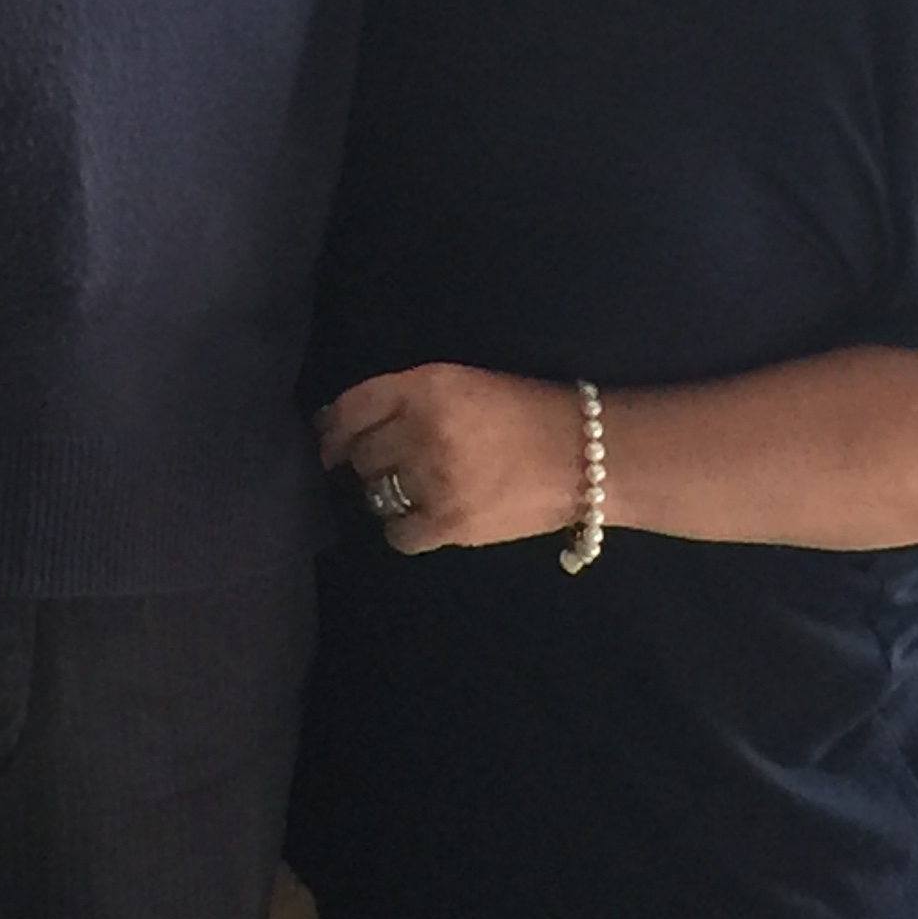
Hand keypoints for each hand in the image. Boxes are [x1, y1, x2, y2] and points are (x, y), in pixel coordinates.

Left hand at [317, 364, 580, 553]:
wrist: (586, 455)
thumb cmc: (526, 412)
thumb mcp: (463, 384)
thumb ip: (409, 399)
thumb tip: (348, 425)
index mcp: (426, 386)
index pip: (351, 409)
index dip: (332, 429)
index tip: (331, 441)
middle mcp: (423, 429)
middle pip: (361, 454)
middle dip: (368, 461)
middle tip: (388, 465)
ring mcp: (435, 479)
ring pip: (376, 494)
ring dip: (387, 492)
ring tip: (415, 489)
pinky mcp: (450, 523)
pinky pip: (397, 534)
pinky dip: (405, 528)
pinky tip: (426, 517)